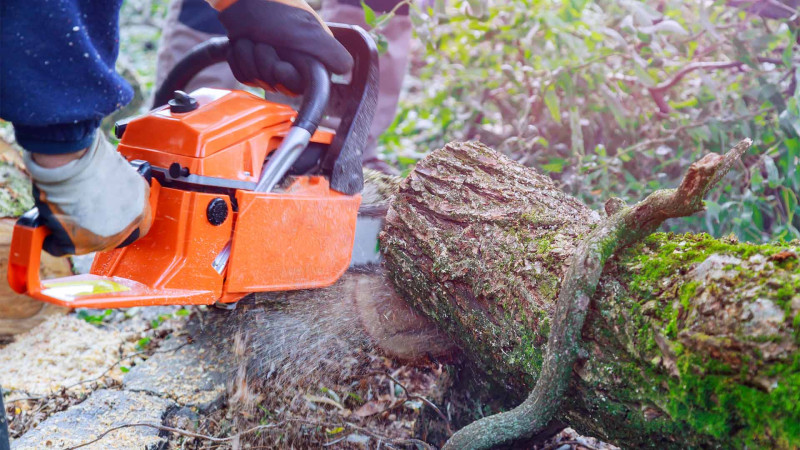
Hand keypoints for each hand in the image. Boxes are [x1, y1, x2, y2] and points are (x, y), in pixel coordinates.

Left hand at [218, 0, 352, 92]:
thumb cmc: (274, 9)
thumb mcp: (309, 32)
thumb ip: (334, 54)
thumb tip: (346, 70)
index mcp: (310, 57)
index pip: (299, 86)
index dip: (286, 76)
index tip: (282, 62)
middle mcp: (292, 62)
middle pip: (276, 85)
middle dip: (265, 62)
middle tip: (265, 42)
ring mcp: (269, 63)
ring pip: (256, 79)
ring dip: (249, 56)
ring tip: (253, 37)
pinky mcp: (250, 62)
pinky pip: (242, 74)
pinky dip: (238, 57)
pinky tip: (242, 41)